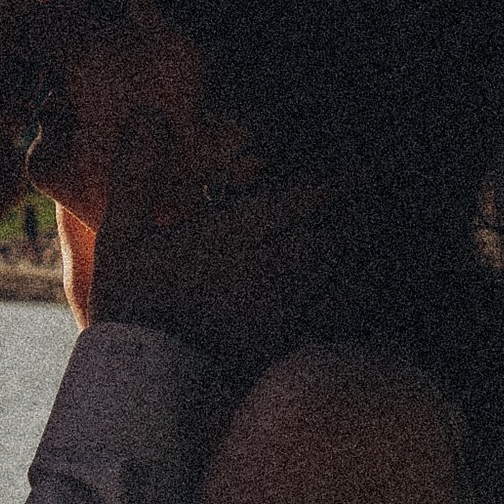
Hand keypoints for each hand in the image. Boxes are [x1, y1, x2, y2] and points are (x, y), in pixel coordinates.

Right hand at [83, 111, 358, 389]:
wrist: (143, 388)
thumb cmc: (132, 308)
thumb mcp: (122, 238)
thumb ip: (137, 174)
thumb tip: (147, 114)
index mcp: (241, 233)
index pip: (313, 193)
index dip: (350, 175)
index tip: (376, 161)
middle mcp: (276, 266)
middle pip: (347, 229)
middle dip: (368, 211)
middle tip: (381, 199)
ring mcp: (290, 308)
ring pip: (352, 270)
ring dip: (369, 251)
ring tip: (379, 239)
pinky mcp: (293, 344)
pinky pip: (344, 316)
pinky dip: (360, 298)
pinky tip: (360, 293)